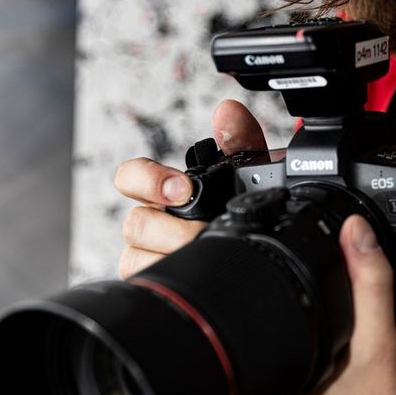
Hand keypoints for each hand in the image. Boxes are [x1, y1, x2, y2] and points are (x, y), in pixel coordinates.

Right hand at [114, 99, 266, 277]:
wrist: (265, 247)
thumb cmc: (246, 206)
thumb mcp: (251, 171)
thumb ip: (241, 140)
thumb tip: (228, 112)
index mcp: (167, 191)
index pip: (131, 176)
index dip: (147, 180)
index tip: (181, 189)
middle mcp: (152, 221)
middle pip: (134, 223)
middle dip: (171, 228)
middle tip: (202, 229)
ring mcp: (150, 254)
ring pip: (135, 256)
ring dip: (174, 254)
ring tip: (205, 253)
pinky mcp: (156, 280)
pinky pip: (144, 282)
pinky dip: (170, 277)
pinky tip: (195, 275)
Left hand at [222, 213, 395, 394]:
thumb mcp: (380, 347)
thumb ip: (369, 284)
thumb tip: (354, 233)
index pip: (206, 353)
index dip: (217, 314)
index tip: (239, 298)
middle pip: (206, 364)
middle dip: (234, 332)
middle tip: (272, 325)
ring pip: (221, 384)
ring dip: (242, 357)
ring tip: (281, 347)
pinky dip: (257, 379)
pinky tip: (286, 370)